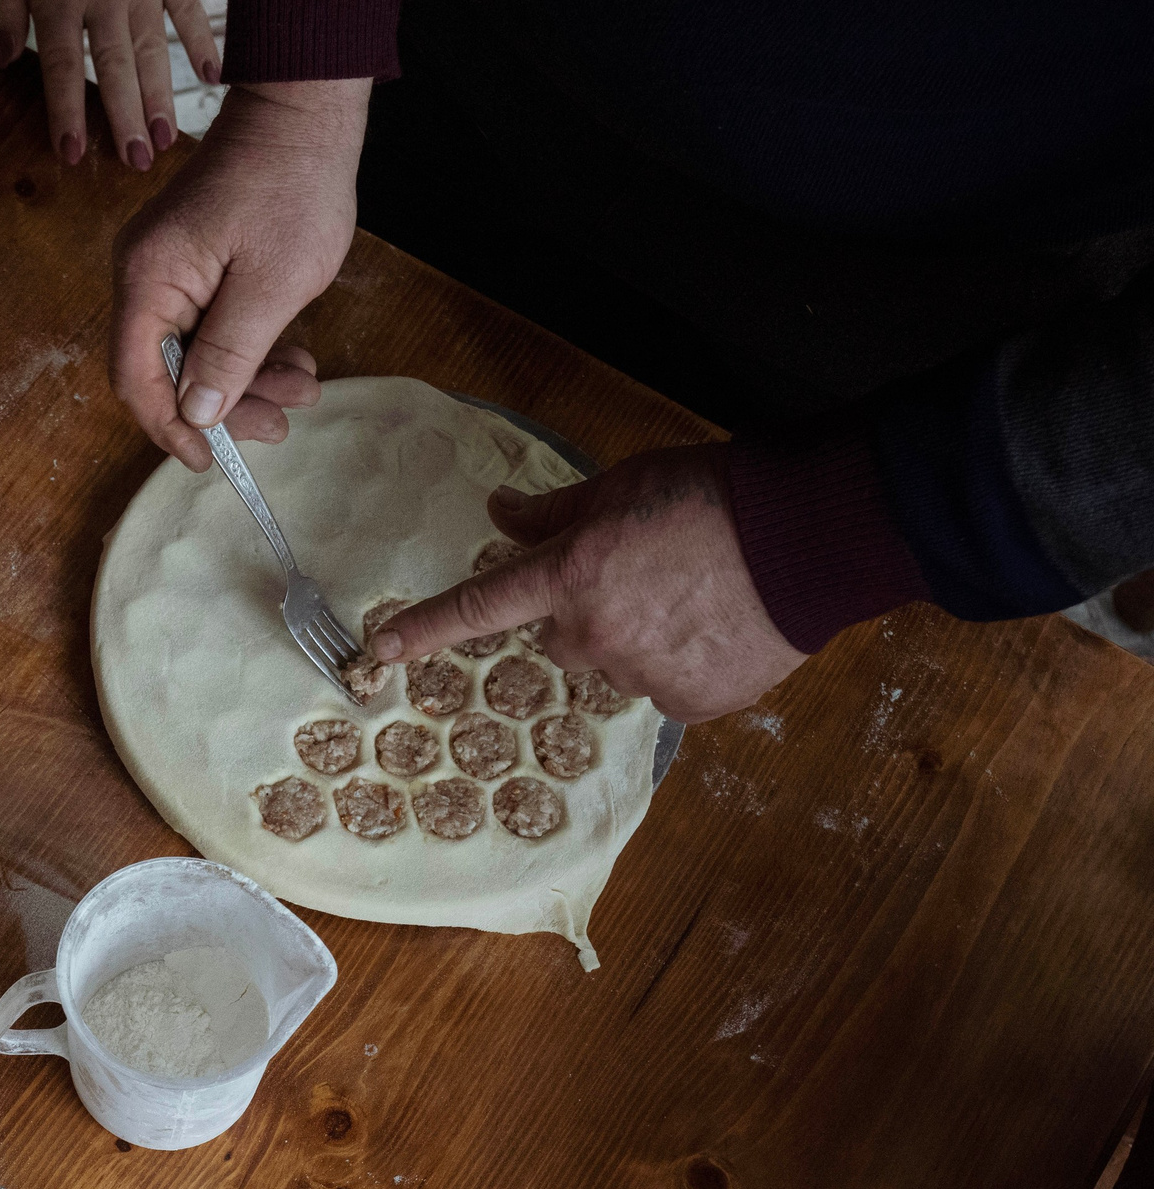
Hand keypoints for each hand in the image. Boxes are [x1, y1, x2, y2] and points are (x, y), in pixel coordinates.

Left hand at [0, 0, 219, 169]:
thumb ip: (2, 2)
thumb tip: (6, 59)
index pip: (64, 67)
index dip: (67, 113)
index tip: (73, 154)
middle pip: (115, 68)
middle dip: (124, 120)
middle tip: (137, 164)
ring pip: (153, 48)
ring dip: (160, 97)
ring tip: (166, 140)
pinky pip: (190, 5)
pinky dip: (203, 41)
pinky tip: (213, 78)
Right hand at [111, 80, 369, 471]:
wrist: (306, 110)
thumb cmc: (292, 182)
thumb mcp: (271, 284)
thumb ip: (230, 355)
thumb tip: (196, 414)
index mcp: (149, 279)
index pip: (137, 377)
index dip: (169, 426)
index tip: (210, 459)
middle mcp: (146, 276)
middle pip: (164, 370)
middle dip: (222, 406)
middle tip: (278, 424)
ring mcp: (170, 269)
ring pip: (194, 352)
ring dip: (246, 379)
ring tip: (301, 386)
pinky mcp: (197, 264)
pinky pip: (211, 325)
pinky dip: (249, 348)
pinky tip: (292, 357)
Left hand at [370, 444, 805, 722]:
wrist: (808, 535)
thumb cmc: (713, 496)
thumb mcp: (621, 484)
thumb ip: (555, 512)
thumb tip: (501, 513)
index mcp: (569, 576)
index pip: (479, 607)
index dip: (424, 629)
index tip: (378, 653)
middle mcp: (594, 635)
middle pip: (560, 637)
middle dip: (586, 611)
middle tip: (642, 574)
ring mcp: (642, 675)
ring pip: (615, 663)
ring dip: (638, 637)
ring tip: (693, 595)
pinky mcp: (689, 704)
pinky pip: (665, 689)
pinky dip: (684, 664)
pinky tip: (717, 626)